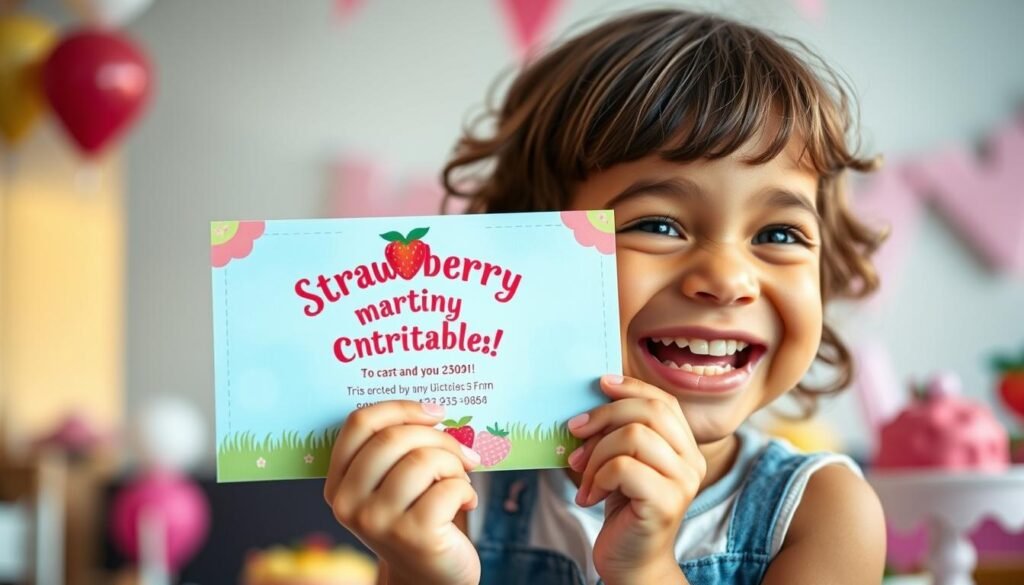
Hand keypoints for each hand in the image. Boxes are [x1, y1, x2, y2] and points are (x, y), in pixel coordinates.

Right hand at [324, 400, 481, 584]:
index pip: (359, 423)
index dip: (401, 408)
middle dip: (439, 437)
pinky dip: (466, 489)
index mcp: (338, 484)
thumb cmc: (419, 517)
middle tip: (462, 453)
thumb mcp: (396, 483)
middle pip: (394, 437)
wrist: (431, 577)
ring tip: (460, 481)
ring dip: (454, 464)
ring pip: (423, 460)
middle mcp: (349, 504)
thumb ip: (400, 448)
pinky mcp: (412, 536)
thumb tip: (434, 409)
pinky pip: (448, 488)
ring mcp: (377, 522)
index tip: (435, 412)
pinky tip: (465, 502)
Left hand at [567, 375, 703, 583]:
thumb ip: (619, 433)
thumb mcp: (621, 463)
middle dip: (603, 416)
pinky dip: (598, 477)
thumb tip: (591, 398)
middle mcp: (692, 461)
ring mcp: (683, 482)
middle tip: (573, 433)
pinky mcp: (666, 503)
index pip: (663, 401)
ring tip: (583, 478)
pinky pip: (623, 468)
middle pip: (649, 411)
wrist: (631, 564)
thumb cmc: (623, 510)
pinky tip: (590, 497)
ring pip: (633, 436)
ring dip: (595, 453)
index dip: (631, 387)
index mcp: (685, 447)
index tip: (600, 384)